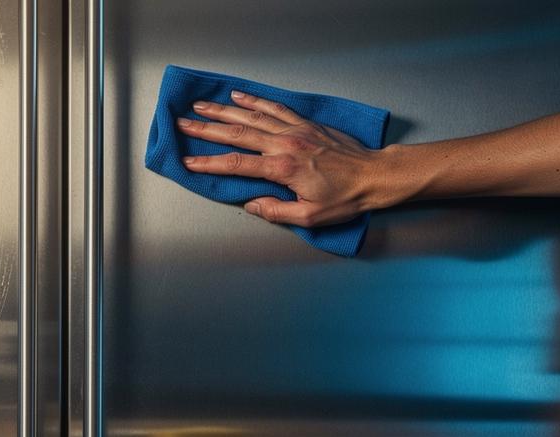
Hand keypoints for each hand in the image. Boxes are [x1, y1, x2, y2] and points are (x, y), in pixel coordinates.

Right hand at [179, 90, 392, 226]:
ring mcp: (295, 130)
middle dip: (207, 128)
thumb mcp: (309, 217)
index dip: (209, 163)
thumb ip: (276, 211)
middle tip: (183, 124)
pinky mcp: (305, 123)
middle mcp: (285, 144)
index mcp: (283, 169)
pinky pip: (275, 108)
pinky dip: (255, 100)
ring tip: (201, 105)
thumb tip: (252, 204)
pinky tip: (239, 96)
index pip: (237, 165)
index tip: (189, 161)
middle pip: (237, 133)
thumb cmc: (346, 198)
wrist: (375, 176)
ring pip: (252, 116)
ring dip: (224, 110)